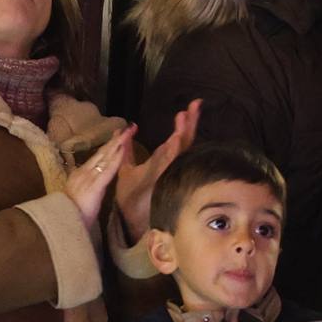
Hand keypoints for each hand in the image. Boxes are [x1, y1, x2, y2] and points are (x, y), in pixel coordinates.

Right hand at [63, 126, 134, 233]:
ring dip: (118, 144)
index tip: (116, 135)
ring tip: (127, 133)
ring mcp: (89, 178)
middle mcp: (83, 172)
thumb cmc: (70, 213)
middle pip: (102, 153)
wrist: (63, 222)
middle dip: (115, 140)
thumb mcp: (76, 195)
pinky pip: (108, 170)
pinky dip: (116, 159)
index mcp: (79, 174)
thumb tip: (90, 181)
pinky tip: (123, 150)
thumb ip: (84, 186)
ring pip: (106, 158)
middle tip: (126, 128)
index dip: (107, 146)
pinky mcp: (95, 186)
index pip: (96, 157)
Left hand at [114, 99, 200, 236]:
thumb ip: (128, 150)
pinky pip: (168, 163)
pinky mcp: (159, 180)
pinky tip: (177, 138)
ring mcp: (165, 173)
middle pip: (184, 141)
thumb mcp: (126, 167)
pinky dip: (174, 150)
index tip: (188, 107)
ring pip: (179, 149)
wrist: (125, 217)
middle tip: (196, 104)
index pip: (176, 139)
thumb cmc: (129, 196)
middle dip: (190, 123)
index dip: (184, 123)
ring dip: (184, 132)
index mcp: (162, 161)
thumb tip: (126, 131)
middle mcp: (168, 166)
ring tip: (187, 115)